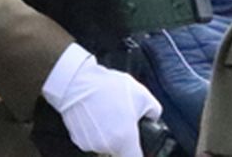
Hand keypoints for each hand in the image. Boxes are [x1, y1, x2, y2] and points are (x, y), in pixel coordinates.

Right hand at [42, 45, 161, 156]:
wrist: (77, 82)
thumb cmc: (109, 87)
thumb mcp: (142, 94)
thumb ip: (154, 111)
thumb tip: (153, 117)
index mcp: (125, 140)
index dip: (138, 151)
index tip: (139, 146)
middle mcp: (107, 147)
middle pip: (119, 150)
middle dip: (123, 138)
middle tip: (122, 119)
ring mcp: (90, 145)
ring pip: (105, 145)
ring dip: (108, 134)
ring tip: (108, 112)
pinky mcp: (77, 140)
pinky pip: (91, 140)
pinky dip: (94, 131)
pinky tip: (95, 114)